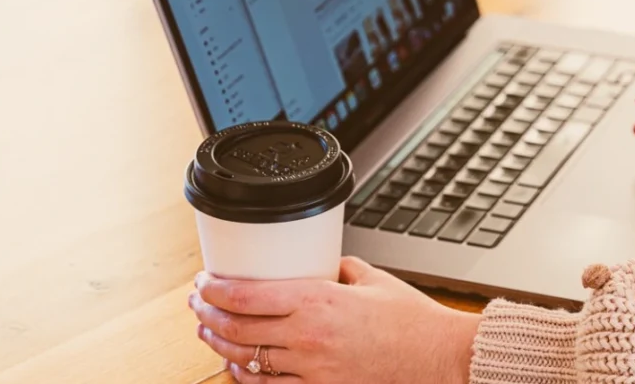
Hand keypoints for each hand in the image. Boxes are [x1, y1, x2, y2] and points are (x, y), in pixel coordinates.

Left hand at [189, 256, 481, 383]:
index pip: (248, 296)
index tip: (204, 282)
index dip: (216, 289)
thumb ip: (340, 268)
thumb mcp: (372, 279)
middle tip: (198, 303)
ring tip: (208, 331)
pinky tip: (237, 365)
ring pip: (246, 360)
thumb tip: (321, 263)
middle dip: (208, 314)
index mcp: (319, 301)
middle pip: (237, 328)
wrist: (435, 357)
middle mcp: (308, 337)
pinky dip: (246, 376)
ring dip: (220, 344)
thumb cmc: (410, 321)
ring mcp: (311, 369)